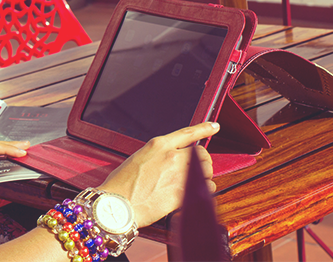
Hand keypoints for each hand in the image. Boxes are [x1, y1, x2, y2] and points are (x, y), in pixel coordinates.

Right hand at [99, 122, 218, 227]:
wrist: (118, 204)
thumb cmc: (121, 184)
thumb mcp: (138, 159)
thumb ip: (157, 156)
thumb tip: (168, 161)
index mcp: (158, 145)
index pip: (188, 133)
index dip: (204, 129)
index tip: (214, 127)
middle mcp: (172, 156)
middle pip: (201, 154)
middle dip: (203, 161)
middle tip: (197, 169)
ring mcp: (179, 175)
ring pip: (206, 172)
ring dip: (203, 177)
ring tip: (193, 183)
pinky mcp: (183, 194)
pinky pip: (205, 189)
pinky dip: (204, 191)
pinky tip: (195, 194)